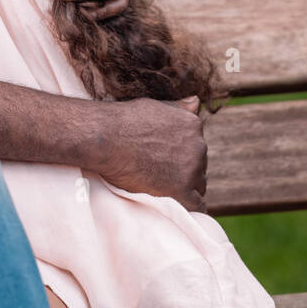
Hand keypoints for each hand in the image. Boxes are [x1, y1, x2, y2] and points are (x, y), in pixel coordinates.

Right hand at [91, 96, 207, 211]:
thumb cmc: (124, 121)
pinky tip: (178, 206)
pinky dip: (189, 206)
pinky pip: (197, 204)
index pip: (197, 145)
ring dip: (186, 187)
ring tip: (164, 188)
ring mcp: (191, 168)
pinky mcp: (181, 190)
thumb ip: (179, 108)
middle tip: (161, 173)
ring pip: (199, 184)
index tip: (167, 159)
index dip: (183, 154)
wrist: (106, 139)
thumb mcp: (156, 106)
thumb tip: (196, 101)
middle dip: (185, 170)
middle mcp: (198, 145)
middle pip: (200, 165)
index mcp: (193, 124)